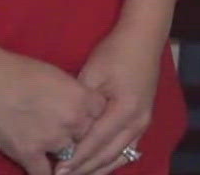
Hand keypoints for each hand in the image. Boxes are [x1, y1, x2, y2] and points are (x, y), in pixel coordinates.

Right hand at [0, 43, 105, 174]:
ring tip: (55, 151)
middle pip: (86, 137)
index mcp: (81, 98)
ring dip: (62, 153)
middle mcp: (71, 121)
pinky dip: (47, 173)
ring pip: (68, 156)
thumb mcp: (57, 75)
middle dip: (77, 135)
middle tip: (65, 132)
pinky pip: (44, 174)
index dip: (92, 116)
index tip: (86, 118)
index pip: (101, 115)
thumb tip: (80, 107)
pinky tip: (48, 171)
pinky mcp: (27, 153)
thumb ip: (73, 95)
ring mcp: (51, 140)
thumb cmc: (19, 69)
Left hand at [57, 23, 165, 174]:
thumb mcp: (92, 75)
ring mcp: (144, 123)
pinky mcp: (143, 121)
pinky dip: (110, 161)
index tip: (56, 170)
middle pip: (108, 155)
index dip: (75, 158)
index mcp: (125, 110)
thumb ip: (82, 105)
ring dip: (97, 168)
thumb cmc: (115, 53)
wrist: (143, 38)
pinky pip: (127, 150)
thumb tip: (67, 131)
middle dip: (84, 169)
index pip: (95, 142)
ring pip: (119, 156)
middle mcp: (138, 122)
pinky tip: (95, 167)